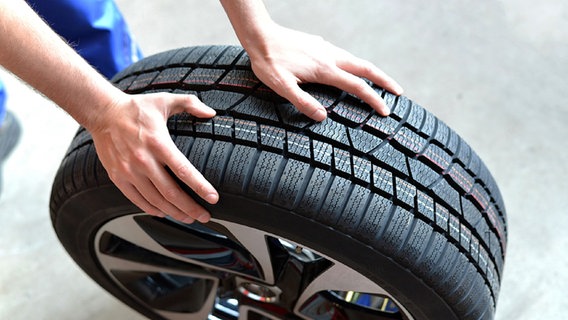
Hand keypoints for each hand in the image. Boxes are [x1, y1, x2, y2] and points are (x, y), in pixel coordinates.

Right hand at [89, 92, 218, 223]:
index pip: (183, 170)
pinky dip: (153, 209)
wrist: (102, 112)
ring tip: (189, 217)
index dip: (200, 187)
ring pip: (155, 200)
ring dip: (174, 212)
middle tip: (204, 216)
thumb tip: (211, 112)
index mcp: (158, 142)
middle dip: (190, 208)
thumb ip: (190, 104)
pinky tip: (165, 213)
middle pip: (171, 192)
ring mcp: (129, 171)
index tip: (213, 198)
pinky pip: (137, 200)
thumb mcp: (165, 100)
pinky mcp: (117, 177)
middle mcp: (143, 160)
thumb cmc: (136, 108)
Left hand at [247, 23, 403, 120]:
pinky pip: (344, 56)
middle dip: (384, 81)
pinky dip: (356, 66)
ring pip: (356, 60)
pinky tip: (351, 71)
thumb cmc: (268, 62)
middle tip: (399, 93)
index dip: (374, 99)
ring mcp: (326, 49)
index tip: (386, 111)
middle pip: (366, 68)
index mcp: (324, 69)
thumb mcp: (281, 86)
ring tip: (380, 84)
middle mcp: (330, 56)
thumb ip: (302, 102)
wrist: (259, 35)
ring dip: (371, 72)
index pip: (357, 86)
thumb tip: (323, 117)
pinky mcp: (319, 45)